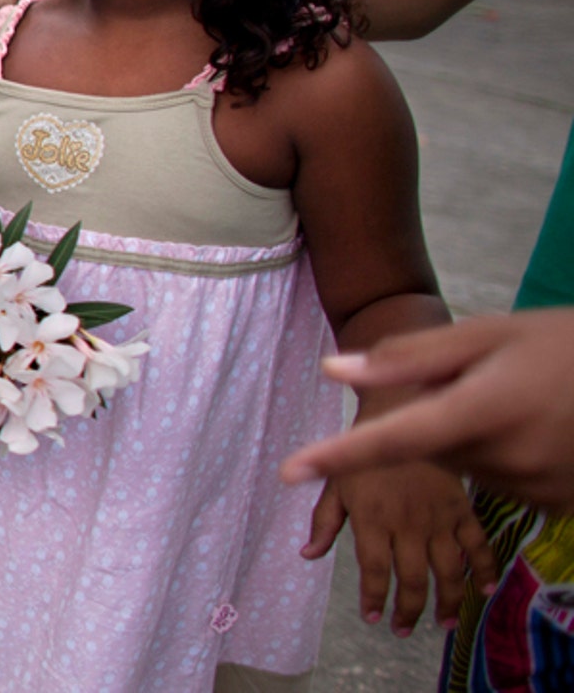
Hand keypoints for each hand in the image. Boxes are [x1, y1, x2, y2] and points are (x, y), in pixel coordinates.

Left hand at [282, 309, 573, 514]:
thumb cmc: (559, 344)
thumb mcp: (487, 334)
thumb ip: (409, 358)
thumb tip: (335, 370)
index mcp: (485, 409)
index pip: (395, 439)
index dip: (340, 456)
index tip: (290, 471)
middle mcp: (509, 457)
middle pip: (431, 448)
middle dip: (440, 415)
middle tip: (483, 380)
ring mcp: (537, 487)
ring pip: (465, 466)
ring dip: (473, 436)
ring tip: (519, 399)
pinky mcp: (557, 504)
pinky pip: (501, 482)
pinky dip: (503, 455)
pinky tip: (538, 426)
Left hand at [301, 459, 497, 635]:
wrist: (399, 412)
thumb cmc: (361, 452)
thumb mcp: (335, 484)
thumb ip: (323, 522)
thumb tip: (307, 555)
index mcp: (371, 519)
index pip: (373, 570)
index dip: (373, 598)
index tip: (372, 617)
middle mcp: (406, 524)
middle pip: (411, 579)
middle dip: (407, 610)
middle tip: (402, 630)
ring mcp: (438, 517)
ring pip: (448, 571)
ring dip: (448, 602)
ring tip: (444, 624)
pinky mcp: (461, 508)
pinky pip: (478, 544)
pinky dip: (485, 568)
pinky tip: (485, 590)